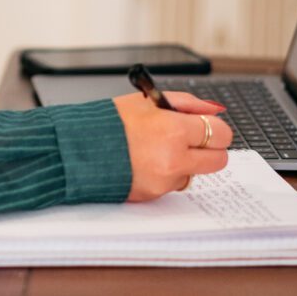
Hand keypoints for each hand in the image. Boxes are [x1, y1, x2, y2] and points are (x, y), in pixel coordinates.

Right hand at [113, 91, 232, 201]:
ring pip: (195, 173)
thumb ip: (185, 103)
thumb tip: (213, 109)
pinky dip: (165, 174)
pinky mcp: (155, 194)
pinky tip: (145, 162)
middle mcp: (174, 158)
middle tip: (191, 140)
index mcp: (173, 129)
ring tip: (158, 150)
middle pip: (219, 159)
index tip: (206, 126)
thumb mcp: (146, 101)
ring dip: (185, 162)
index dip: (214, 127)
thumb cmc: (107, 123)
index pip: (220, 132)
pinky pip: (173, 184)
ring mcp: (165, 179)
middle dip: (209, 148)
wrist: (76, 150)